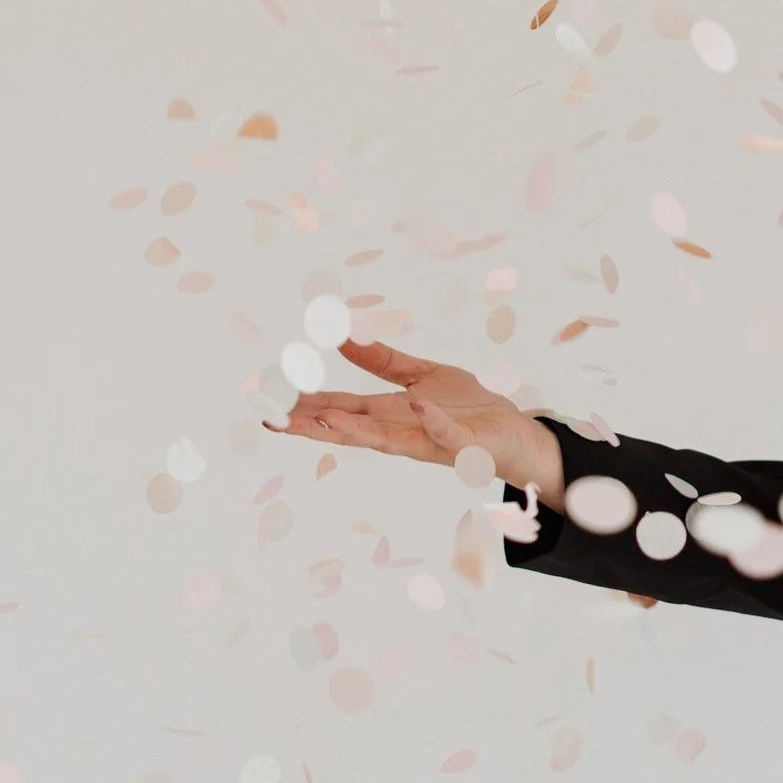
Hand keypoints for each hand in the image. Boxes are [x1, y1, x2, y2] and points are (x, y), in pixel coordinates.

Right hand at [274, 342, 566, 509]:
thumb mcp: (422, 376)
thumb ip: (384, 362)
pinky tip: (417, 405)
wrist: (516, 433)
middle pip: (350, 428)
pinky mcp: (464, 444)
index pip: (338, 409)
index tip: (266, 404)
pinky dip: (432, 421)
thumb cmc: (469, 408)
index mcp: (388, 414)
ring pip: (388, 439)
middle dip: (313, 425)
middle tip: (275, 420)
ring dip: (356, 431)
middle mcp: (402, 431)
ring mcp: (431, 439)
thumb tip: (344, 338)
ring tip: (325, 419)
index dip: (303, 406)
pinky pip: (446, 432)